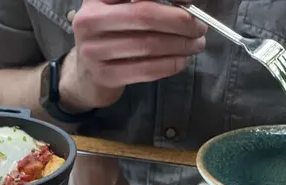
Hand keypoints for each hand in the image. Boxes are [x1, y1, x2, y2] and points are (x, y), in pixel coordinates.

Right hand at [59, 0, 207, 110]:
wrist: (86, 73)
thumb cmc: (111, 34)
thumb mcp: (122, 8)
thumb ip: (150, 2)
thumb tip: (187, 3)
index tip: (190, 2)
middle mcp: (90, 20)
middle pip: (145, 16)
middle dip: (180, 21)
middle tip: (199, 27)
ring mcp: (94, 51)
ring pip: (148, 45)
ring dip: (179, 45)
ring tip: (195, 45)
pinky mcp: (104, 76)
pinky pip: (144, 70)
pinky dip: (169, 65)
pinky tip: (181, 61)